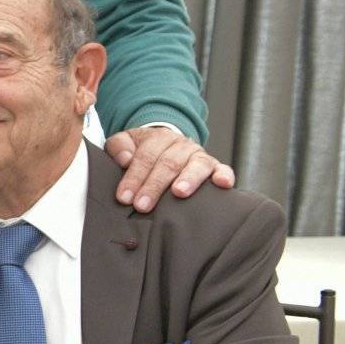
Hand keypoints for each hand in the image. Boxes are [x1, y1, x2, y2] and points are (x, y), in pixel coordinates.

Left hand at [105, 125, 234, 212]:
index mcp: (158, 138)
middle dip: (154, 185)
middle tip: (142, 205)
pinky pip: (223, 168)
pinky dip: (225, 175)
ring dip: (188, 179)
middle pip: (169, 163)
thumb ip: (119, 147)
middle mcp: (181, 145)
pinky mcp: (214, 166)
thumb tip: (125, 158)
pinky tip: (223, 184)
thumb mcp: (125, 142)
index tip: (124, 197)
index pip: (145, 157)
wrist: (165, 144)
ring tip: (179, 193)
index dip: (134, 177)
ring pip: (196, 165)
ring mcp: (199, 156)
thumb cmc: (142, 149)